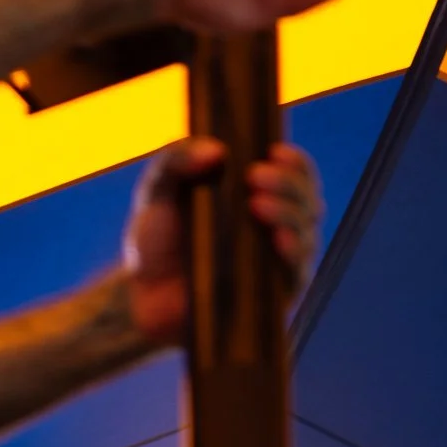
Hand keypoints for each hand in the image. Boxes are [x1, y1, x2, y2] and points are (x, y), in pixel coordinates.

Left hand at [123, 137, 323, 342]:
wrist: (139, 296)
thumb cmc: (154, 241)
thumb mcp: (157, 190)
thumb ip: (176, 160)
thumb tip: (216, 150)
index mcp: (259, 197)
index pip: (296, 175)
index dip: (294, 162)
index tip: (274, 152)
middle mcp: (276, 227)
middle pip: (307, 200)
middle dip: (288, 184)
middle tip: (255, 177)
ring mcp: (277, 262)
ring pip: (306, 232)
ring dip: (288, 213)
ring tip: (257, 205)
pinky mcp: (274, 296)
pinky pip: (297, 272)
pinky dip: (294, 252)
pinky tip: (279, 239)